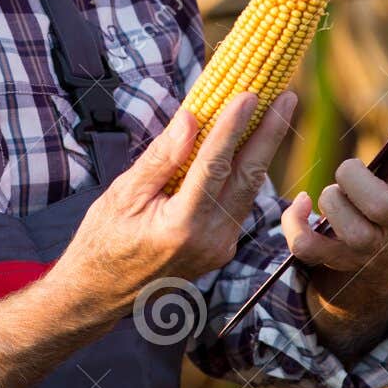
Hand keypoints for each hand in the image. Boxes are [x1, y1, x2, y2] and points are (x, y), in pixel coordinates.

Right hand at [55, 88, 299, 323]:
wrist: (100, 293)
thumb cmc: (103, 240)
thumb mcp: (122, 194)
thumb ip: (161, 157)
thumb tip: (191, 119)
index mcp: (181, 226)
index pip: (215, 166)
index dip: (233, 126)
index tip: (249, 94)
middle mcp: (210, 240)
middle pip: (247, 178)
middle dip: (269, 133)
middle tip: (287, 97)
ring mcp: (220, 248)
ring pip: (248, 190)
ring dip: (263, 149)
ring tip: (275, 112)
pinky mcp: (221, 249)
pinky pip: (239, 203)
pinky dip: (245, 171)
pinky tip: (249, 145)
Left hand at [281, 55, 387, 307]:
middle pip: (376, 199)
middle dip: (353, 177)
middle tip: (353, 175)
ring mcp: (370, 246)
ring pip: (341, 219)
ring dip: (330, 202)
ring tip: (338, 199)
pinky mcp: (338, 260)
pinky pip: (308, 245)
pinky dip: (297, 226)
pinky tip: (301, 208)